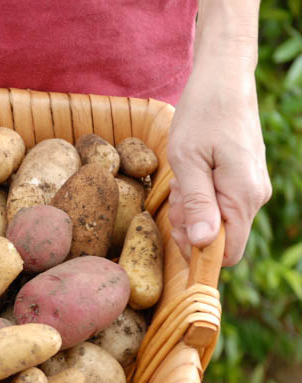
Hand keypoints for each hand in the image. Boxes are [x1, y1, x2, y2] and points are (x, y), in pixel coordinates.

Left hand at [167, 1, 270, 266]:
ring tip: (182, 181)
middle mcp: (255, 196)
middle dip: (191, 226)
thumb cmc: (201, 116)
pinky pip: (221, 203)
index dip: (198, 250)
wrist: (223, 81)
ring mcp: (252, 187)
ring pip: (218, 220)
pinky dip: (201, 196)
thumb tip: (203, 243)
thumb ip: (198, 203)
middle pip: (220, 238)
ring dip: (194, 209)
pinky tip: (190, 176)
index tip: (177, 226)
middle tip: (175, 196)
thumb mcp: (187, 161)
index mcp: (243, 196)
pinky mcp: (244, 179)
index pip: (227, 252)